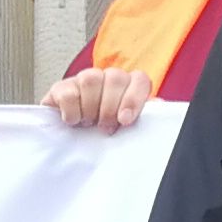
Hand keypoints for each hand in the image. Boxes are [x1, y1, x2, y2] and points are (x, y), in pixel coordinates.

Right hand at [42, 66, 156, 132]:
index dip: (134, 98)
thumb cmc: (102, 133)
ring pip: (91, 79)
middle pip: (115, 77)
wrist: (68, 144)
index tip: (125, 120)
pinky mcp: (61, 88)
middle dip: (110, 107)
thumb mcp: (125, 128)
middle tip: (106, 128)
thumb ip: (143, 117)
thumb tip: (160, 108)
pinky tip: (73, 121)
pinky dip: (72, 111)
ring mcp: (83, 80)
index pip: (139, 79)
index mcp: (127, 87)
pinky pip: (68, 91)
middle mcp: (107, 79)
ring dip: (91, 108)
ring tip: (89, 124)